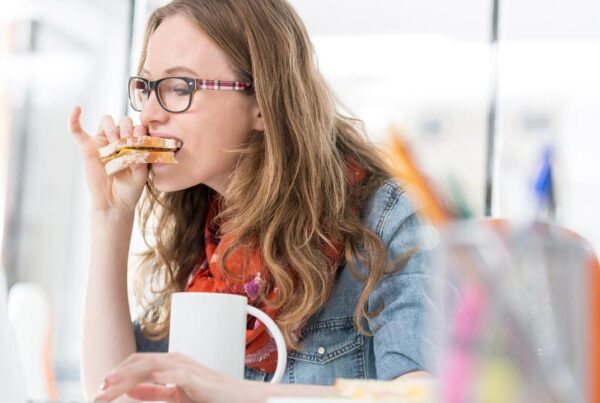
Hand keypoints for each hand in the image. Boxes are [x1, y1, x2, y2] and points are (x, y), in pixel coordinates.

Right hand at [68, 106, 148, 212]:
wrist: (114, 202)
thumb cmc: (130, 189)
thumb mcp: (141, 176)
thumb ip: (142, 163)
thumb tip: (138, 151)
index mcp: (134, 143)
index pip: (138, 126)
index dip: (139, 131)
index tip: (140, 143)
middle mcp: (120, 139)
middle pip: (123, 120)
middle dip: (126, 127)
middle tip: (126, 143)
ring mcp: (103, 142)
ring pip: (106, 120)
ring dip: (112, 127)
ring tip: (115, 143)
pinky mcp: (87, 148)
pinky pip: (77, 131)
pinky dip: (74, 119)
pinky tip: (77, 109)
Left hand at [94, 353, 260, 402]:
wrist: (236, 397)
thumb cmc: (209, 396)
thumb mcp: (174, 395)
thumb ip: (153, 392)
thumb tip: (129, 390)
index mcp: (169, 365)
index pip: (136, 366)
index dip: (117, 376)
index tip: (100, 391)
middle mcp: (175, 362)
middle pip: (139, 364)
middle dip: (116, 377)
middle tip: (98, 392)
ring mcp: (186, 368)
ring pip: (151, 366)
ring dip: (129, 375)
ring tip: (112, 384)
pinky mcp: (197, 378)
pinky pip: (177, 375)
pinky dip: (163, 376)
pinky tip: (150, 379)